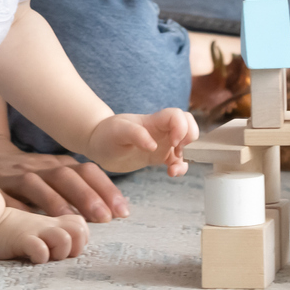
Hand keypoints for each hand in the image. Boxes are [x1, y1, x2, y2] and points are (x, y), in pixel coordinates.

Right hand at [0, 135, 130, 223]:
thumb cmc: (32, 175)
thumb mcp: (57, 176)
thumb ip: (81, 190)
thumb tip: (114, 211)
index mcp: (60, 165)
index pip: (88, 171)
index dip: (106, 189)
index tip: (123, 212)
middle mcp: (41, 167)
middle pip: (66, 176)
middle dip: (86, 196)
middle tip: (104, 218)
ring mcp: (17, 176)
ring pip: (37, 184)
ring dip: (56, 203)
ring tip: (71, 223)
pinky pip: (7, 197)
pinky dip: (19, 209)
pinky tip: (31, 224)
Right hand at [0, 207, 89, 263]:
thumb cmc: (17, 230)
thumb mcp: (42, 227)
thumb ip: (60, 230)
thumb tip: (77, 244)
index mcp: (57, 220)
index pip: (83, 226)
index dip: (81, 240)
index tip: (67, 249)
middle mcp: (50, 223)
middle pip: (81, 232)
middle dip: (74, 248)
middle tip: (58, 254)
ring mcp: (37, 229)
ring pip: (64, 240)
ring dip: (58, 252)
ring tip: (45, 255)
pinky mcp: (22, 238)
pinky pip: (40, 249)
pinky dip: (40, 256)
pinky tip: (31, 257)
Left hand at [83, 107, 198, 175]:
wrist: (99, 145)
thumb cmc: (107, 134)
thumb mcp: (118, 132)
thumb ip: (135, 135)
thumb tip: (154, 146)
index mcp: (153, 121)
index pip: (177, 115)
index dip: (182, 127)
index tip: (174, 142)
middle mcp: (161, 130)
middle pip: (188, 123)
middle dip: (190, 136)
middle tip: (178, 150)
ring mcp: (161, 143)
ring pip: (186, 143)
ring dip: (186, 156)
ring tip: (173, 170)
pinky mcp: (158, 157)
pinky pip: (177, 160)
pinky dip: (180, 168)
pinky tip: (171, 174)